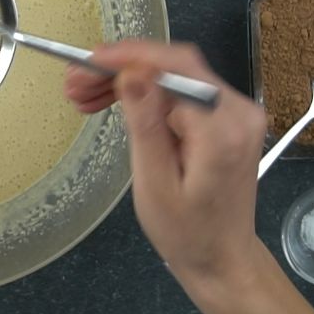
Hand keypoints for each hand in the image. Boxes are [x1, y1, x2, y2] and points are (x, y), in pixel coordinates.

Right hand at [64, 41, 266, 288]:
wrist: (223, 257)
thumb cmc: (187, 233)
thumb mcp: (154, 185)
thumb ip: (145, 125)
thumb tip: (132, 74)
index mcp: (223, 130)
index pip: (176, 68)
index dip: (129, 56)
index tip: (88, 61)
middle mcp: (239, 111)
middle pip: (175, 66)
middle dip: (121, 67)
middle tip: (75, 82)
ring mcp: (237, 112)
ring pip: (175, 75)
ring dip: (128, 79)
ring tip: (84, 94)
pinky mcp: (227, 117)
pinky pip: (182, 91)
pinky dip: (147, 93)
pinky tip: (113, 100)